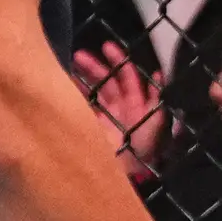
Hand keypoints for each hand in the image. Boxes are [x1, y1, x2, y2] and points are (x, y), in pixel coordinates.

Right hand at [70, 45, 167, 183]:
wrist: (127, 173)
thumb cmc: (143, 148)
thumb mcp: (155, 122)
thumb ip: (156, 99)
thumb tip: (157, 73)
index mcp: (136, 103)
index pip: (127, 77)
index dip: (118, 61)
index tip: (106, 47)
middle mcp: (119, 107)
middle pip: (106, 81)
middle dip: (95, 67)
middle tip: (79, 55)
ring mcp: (104, 117)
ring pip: (92, 92)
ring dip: (82, 79)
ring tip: (68, 67)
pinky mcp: (92, 127)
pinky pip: (82, 107)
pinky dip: (74, 96)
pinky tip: (64, 85)